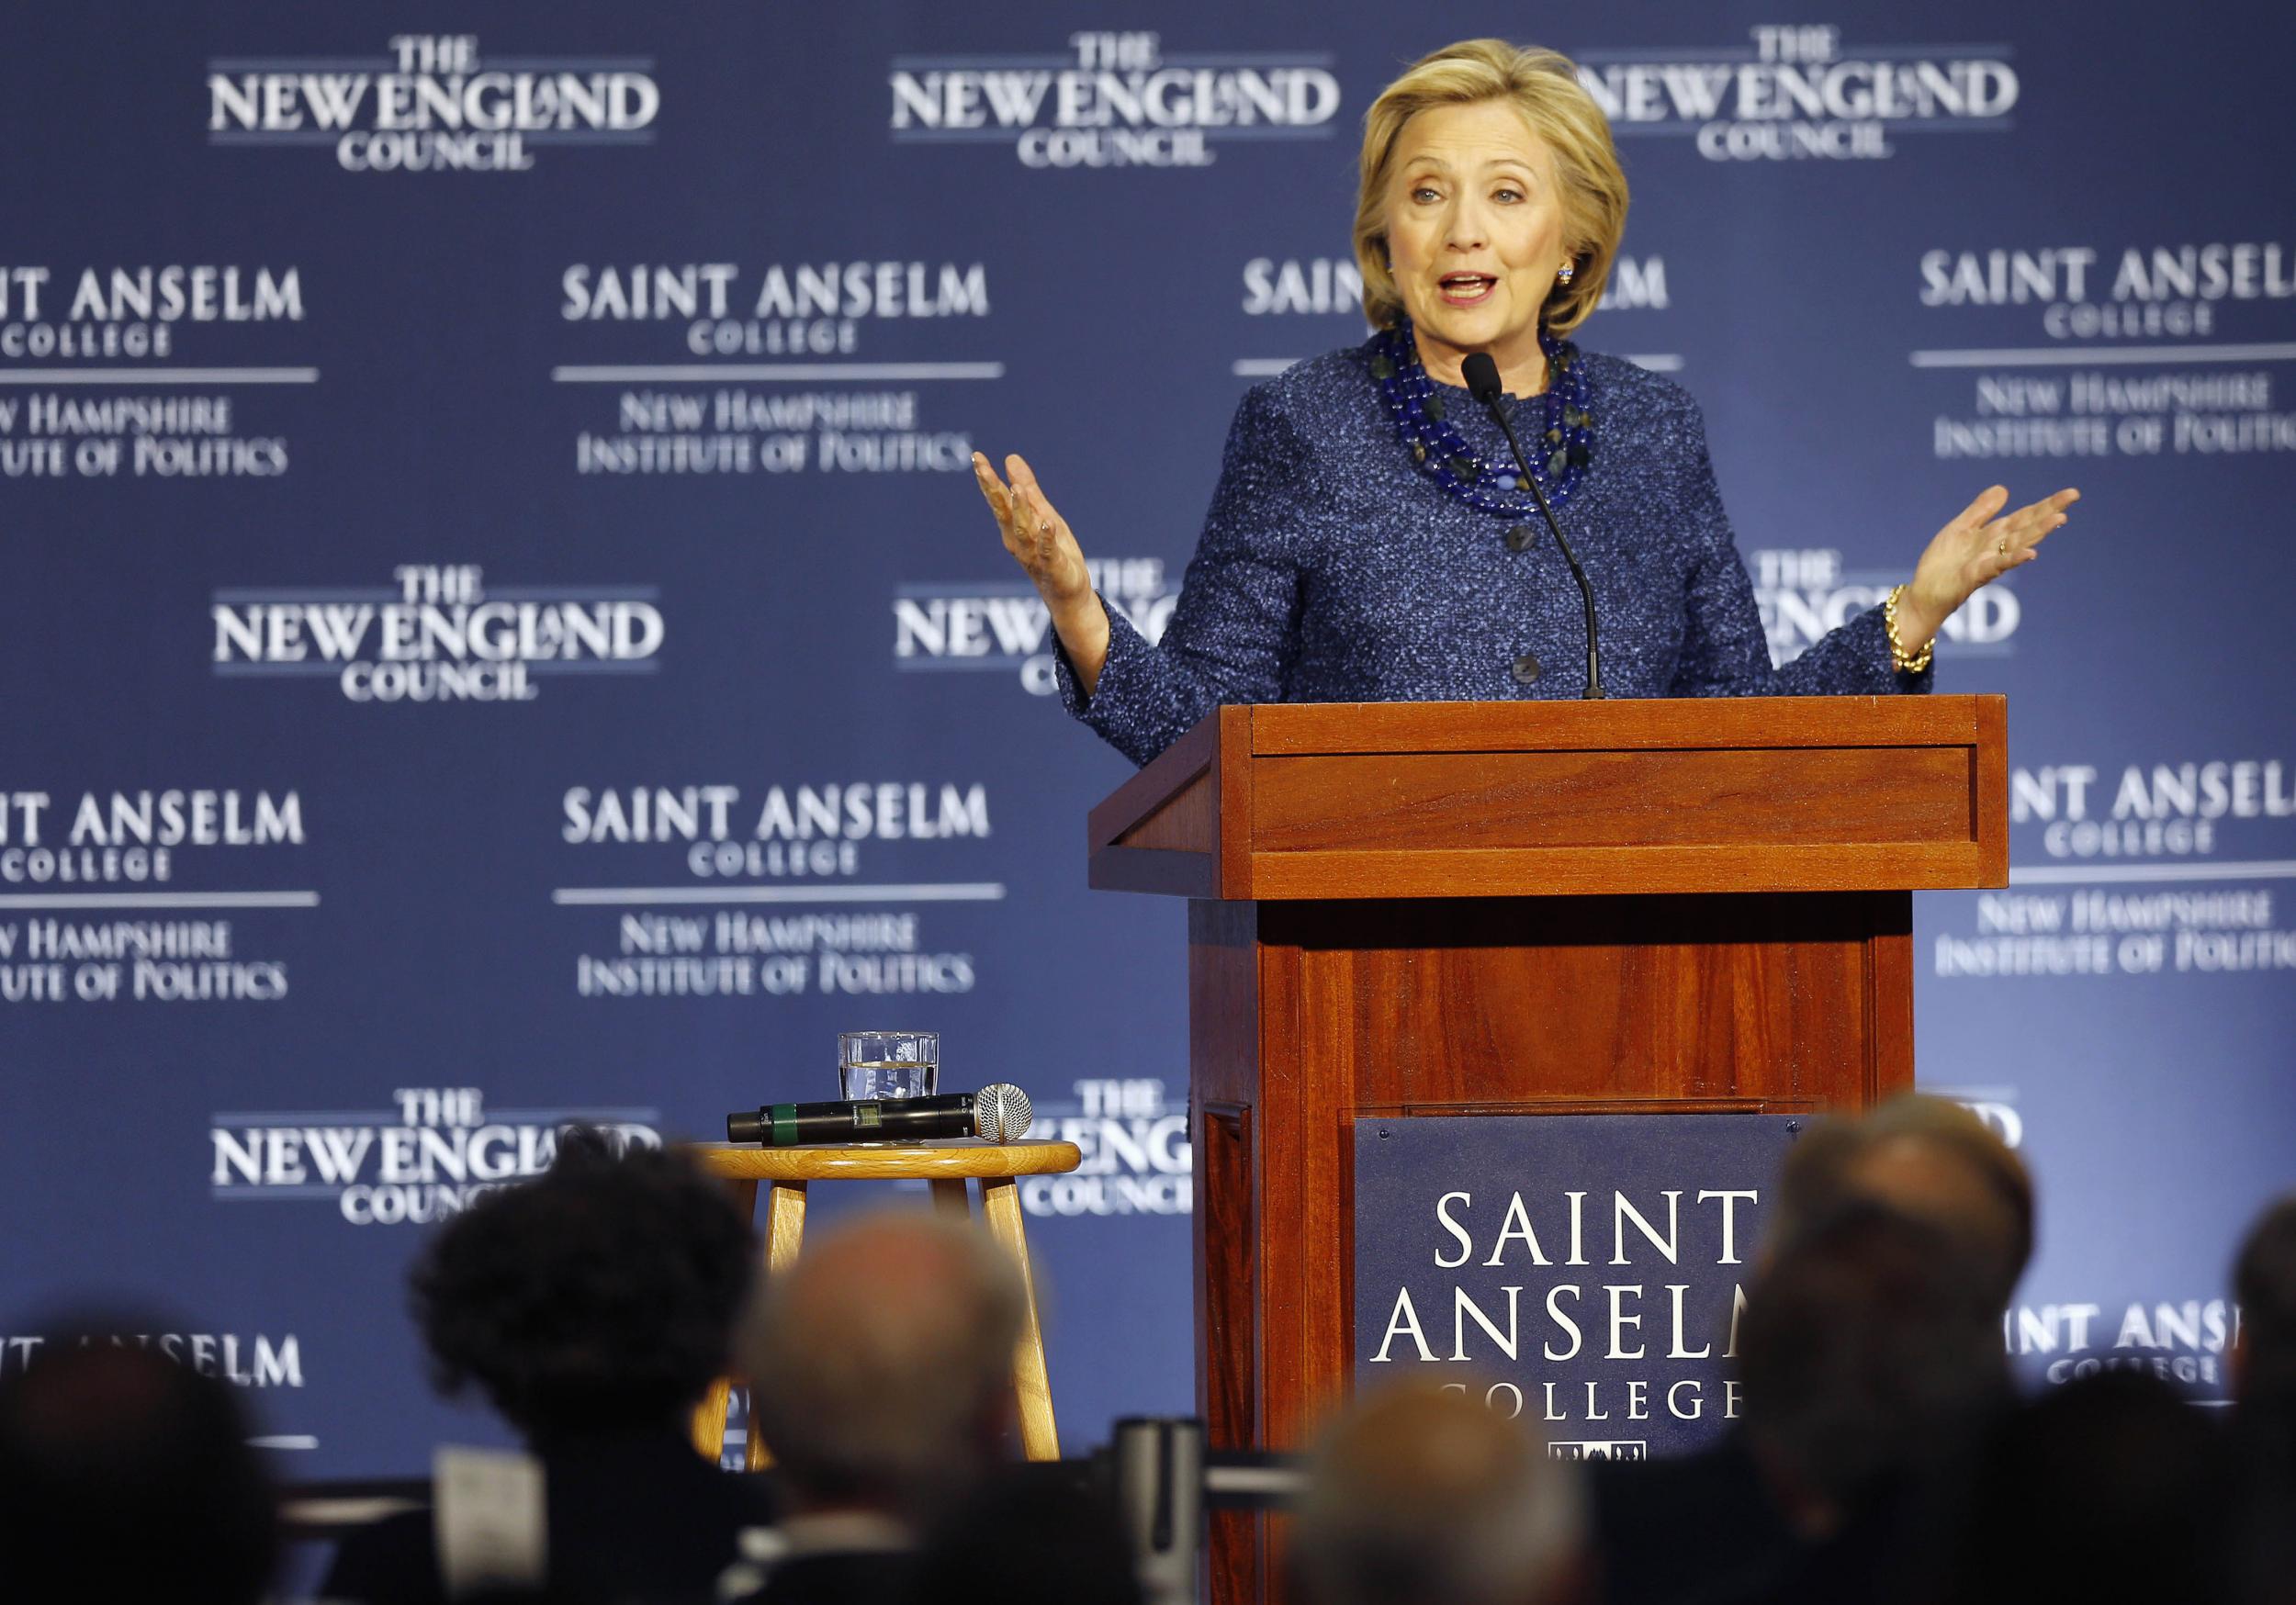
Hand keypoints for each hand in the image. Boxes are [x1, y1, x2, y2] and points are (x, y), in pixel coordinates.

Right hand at [971, 451, 1110, 690]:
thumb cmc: (1054, 553)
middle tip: (980, 466)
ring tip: (1017, 488)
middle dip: (992, 489)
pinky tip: (1046, 522)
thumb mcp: (1043, 514)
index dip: (988, 478)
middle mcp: (1018, 541)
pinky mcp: (1054, 567)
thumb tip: (1010, 457)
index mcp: (1013, 527)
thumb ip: (1028, 488)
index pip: (998, 499)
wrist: (1068, 594)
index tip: (977, 457)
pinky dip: (1046, 538)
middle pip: (1003, 512)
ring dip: (1020, 509)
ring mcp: (1034, 555)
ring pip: (1024, 530)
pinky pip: (1048, 551)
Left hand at [1896, 484, 2080, 649]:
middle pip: (2027, 527)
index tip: (2072, 493)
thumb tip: (2005, 488)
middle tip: (2073, 496)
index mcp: (1993, 535)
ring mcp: (1988, 562)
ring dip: (2039, 532)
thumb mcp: (1960, 529)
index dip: (2047, 505)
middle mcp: (1996, 548)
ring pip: (2018, 544)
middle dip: (2050, 512)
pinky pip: (1997, 566)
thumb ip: (1981, 511)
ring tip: (2060, 519)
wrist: (1924, 593)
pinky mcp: (1975, 576)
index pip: (2025, 516)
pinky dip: (2013, 559)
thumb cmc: (1942, 564)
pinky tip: (2031, 552)